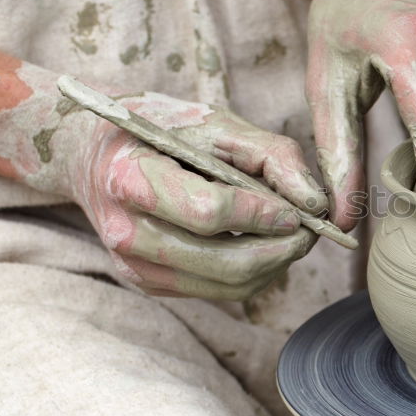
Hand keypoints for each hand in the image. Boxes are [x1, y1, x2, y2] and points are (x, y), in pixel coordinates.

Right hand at [68, 92, 324, 299]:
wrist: (100, 156)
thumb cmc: (164, 131)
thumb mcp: (219, 124)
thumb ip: (273, 155)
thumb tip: (315, 203)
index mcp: (131, 179)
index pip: (209, 213)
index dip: (261, 215)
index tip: (297, 210)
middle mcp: (127, 233)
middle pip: (224, 262)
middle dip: (281, 249)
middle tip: (311, 230)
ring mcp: (136, 267)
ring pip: (229, 285)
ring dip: (275, 265)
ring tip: (293, 235)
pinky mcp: (150, 285)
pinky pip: (219, 291)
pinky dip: (254, 272)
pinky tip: (263, 244)